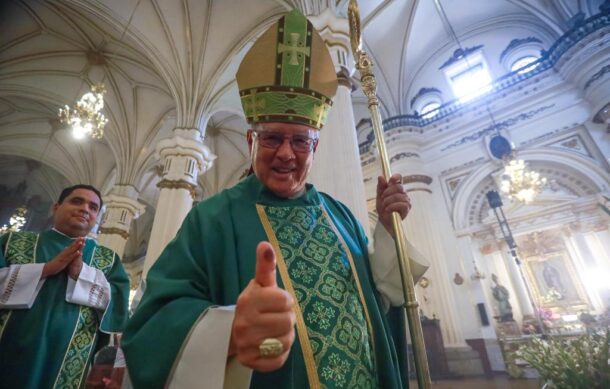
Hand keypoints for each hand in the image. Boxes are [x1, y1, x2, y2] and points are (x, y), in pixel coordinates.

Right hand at [41, 238, 83, 278]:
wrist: (48, 268)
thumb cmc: (55, 263)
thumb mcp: (61, 256)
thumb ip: (64, 252)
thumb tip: (67, 247)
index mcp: (64, 252)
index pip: (71, 246)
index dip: (76, 241)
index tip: (81, 237)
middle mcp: (64, 253)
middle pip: (72, 246)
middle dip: (77, 242)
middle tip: (83, 237)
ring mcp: (64, 257)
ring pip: (71, 251)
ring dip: (76, 246)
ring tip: (81, 242)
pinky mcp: (64, 261)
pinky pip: (70, 257)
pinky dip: (74, 254)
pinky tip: (79, 252)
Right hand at [229, 242, 295, 371]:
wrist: (234, 331)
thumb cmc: (255, 304)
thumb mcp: (260, 284)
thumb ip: (265, 265)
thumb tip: (265, 244)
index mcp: (247, 301)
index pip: (285, 299)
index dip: (285, 300)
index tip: (276, 301)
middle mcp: (244, 323)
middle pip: (288, 321)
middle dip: (286, 318)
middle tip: (275, 317)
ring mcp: (246, 344)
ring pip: (286, 340)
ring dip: (285, 336)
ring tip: (274, 330)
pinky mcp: (251, 362)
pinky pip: (279, 360)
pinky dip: (280, 353)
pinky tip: (271, 345)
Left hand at [376, 174, 410, 237]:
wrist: (385, 222)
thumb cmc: (383, 209)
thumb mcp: (379, 197)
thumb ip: (380, 187)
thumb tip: (380, 176)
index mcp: (396, 188)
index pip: (399, 178)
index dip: (395, 177)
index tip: (389, 181)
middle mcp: (403, 193)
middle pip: (399, 186)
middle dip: (388, 191)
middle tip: (383, 197)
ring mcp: (406, 200)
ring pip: (399, 196)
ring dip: (389, 201)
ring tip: (384, 206)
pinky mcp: (407, 208)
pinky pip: (401, 204)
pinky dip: (392, 206)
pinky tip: (388, 210)